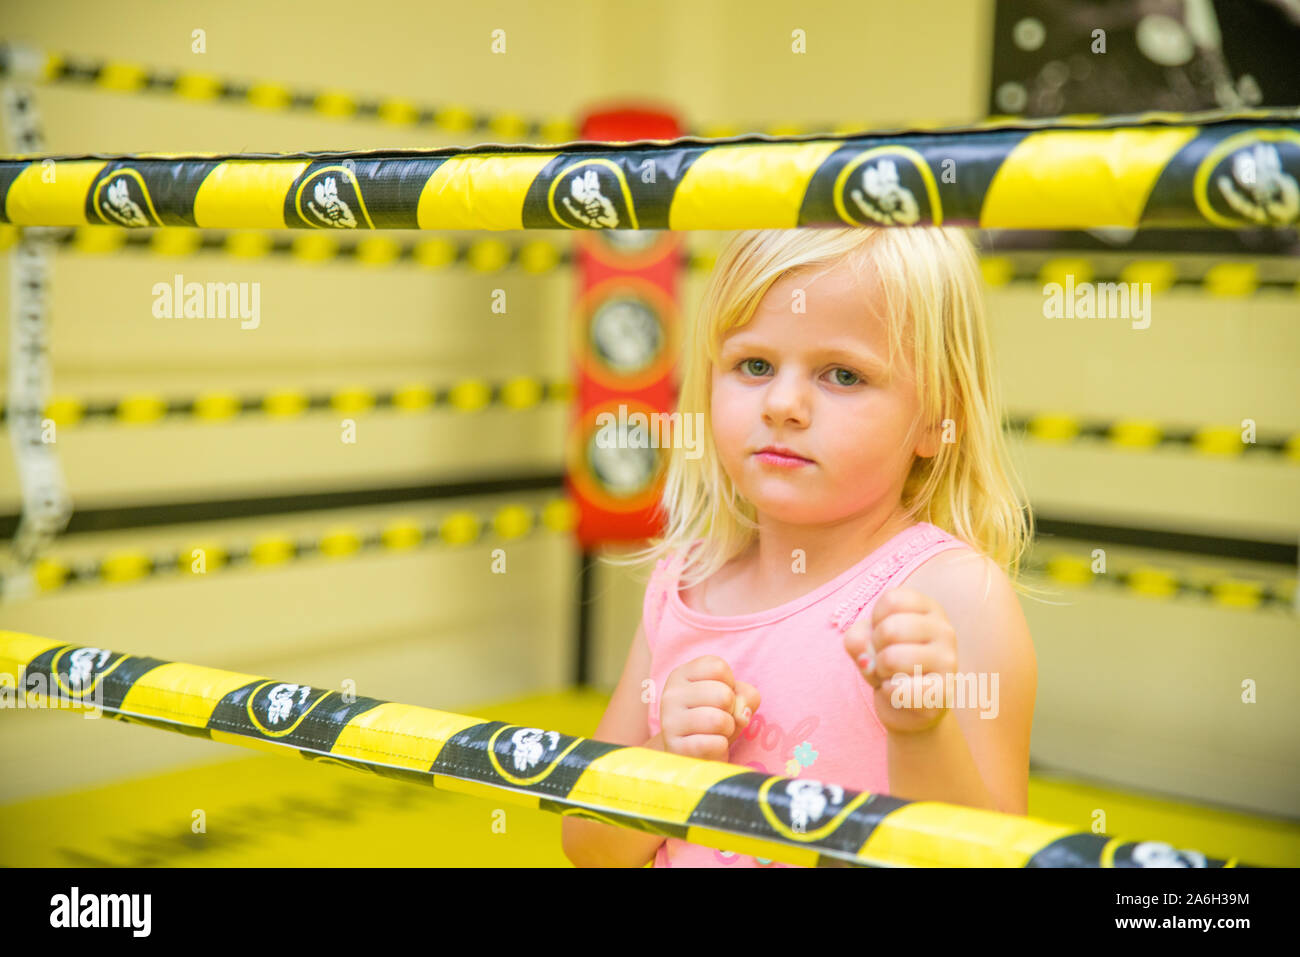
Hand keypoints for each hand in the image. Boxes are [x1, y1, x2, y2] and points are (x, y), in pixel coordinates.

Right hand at [660, 656, 760, 761]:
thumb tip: (741, 716)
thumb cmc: (716, 719)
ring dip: (727, 729)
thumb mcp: (735, 698)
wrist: (693, 754)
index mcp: (681, 674)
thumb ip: (747, 695)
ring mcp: (670, 721)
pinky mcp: (676, 748)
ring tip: (715, 732)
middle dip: (731, 710)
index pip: (718, 667)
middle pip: (723, 694)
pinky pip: (716, 744)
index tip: (718, 696)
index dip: (729, 684)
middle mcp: (671, 694)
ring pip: (720, 720)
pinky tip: (708, 747)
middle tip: (718, 717)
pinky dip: (721, 747)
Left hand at [844, 587, 956, 733]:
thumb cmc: (889, 666)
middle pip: (890, 629)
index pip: (892, 599)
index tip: (884, 636)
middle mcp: (944, 630)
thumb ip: (857, 639)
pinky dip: (888, 692)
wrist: (908, 709)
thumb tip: (867, 658)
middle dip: (876, 649)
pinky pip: (898, 688)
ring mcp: (948, 660)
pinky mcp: (944, 692)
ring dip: (881, 672)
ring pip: (891, 658)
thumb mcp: (866, 643)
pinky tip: (900, 693)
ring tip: (893, 676)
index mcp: (929, 609)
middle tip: (887, 660)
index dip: (875, 621)